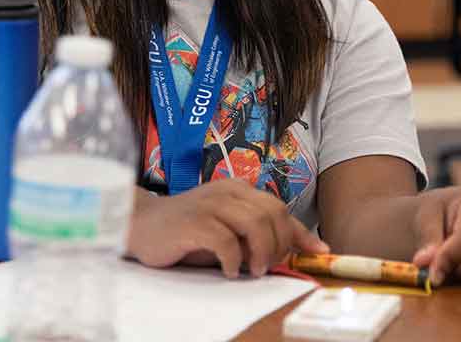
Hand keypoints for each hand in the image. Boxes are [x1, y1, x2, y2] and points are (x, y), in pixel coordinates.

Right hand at [126, 179, 329, 278]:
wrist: (142, 225)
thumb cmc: (188, 231)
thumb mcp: (228, 229)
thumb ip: (256, 235)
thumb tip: (296, 250)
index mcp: (239, 189)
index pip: (280, 208)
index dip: (301, 233)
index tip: (318, 252)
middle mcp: (228, 191)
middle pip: (273, 213)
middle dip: (279, 245)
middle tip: (268, 267)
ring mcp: (210, 204)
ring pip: (255, 223)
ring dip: (261, 252)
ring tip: (252, 271)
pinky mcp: (194, 222)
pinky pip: (226, 240)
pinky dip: (233, 260)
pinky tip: (227, 270)